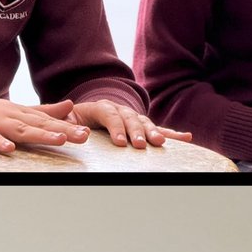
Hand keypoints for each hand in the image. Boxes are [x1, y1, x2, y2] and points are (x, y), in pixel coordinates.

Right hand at [0, 92, 89, 153]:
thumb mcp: (13, 111)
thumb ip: (42, 110)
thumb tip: (70, 106)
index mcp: (18, 112)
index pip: (46, 119)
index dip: (67, 126)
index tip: (88, 132)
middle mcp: (8, 115)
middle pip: (37, 124)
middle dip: (60, 130)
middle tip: (82, 137)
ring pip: (17, 129)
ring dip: (38, 134)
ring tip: (58, 140)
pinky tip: (9, 149)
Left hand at [68, 101, 191, 148]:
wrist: (82, 114)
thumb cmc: (71, 121)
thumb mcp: (64, 120)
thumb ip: (67, 123)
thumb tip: (80, 132)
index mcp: (99, 107)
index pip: (109, 114)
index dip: (115, 127)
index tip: (120, 142)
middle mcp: (119, 110)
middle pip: (129, 118)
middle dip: (136, 131)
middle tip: (140, 145)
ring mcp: (131, 117)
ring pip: (144, 123)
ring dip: (153, 132)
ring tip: (160, 143)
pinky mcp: (141, 126)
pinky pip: (158, 128)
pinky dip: (172, 133)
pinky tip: (186, 137)